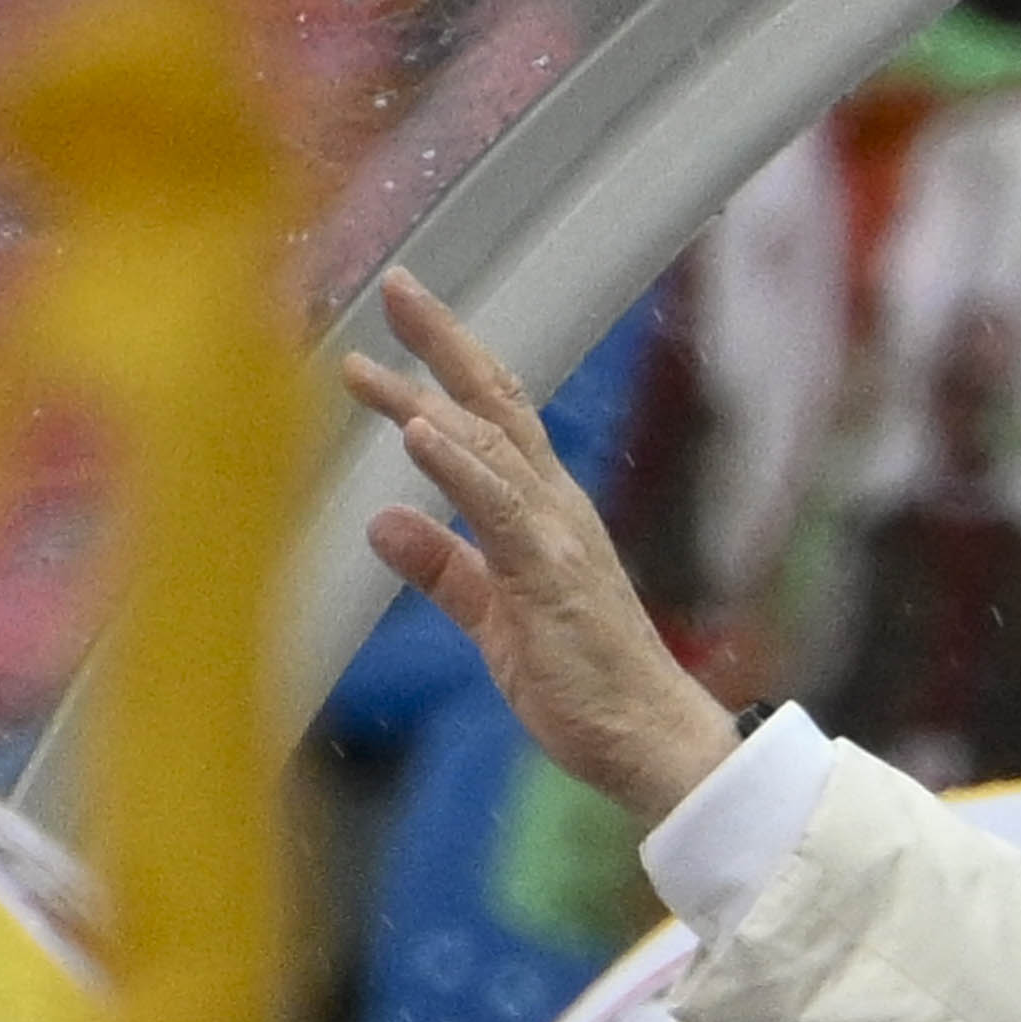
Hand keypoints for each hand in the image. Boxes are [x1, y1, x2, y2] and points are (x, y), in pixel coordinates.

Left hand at [339, 274, 741, 825]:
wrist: (649, 737)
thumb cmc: (581, 682)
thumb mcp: (492, 618)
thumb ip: (442, 569)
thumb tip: (382, 522)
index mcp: (542, 513)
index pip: (490, 419)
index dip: (443, 365)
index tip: (394, 322)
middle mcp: (554, 506)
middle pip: (494, 404)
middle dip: (441, 343)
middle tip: (395, 284)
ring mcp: (557, 535)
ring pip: (490, 446)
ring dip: (428, 397)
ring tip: (372, 362)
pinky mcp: (552, 574)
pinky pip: (500, 508)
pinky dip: (457, 464)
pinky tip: (419, 430)